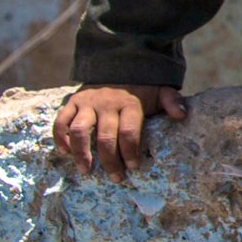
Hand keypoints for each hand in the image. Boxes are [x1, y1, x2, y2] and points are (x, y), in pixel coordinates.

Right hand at [53, 84, 185, 179]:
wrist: (118, 64)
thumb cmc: (142, 88)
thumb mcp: (161, 91)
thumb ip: (172, 102)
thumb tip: (181, 116)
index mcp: (130, 104)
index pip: (129, 131)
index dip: (130, 151)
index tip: (133, 167)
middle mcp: (107, 104)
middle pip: (105, 136)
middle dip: (109, 160)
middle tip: (115, 177)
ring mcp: (88, 103)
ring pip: (81, 130)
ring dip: (81, 153)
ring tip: (86, 171)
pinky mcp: (73, 102)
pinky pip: (61, 121)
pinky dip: (61, 138)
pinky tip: (65, 153)